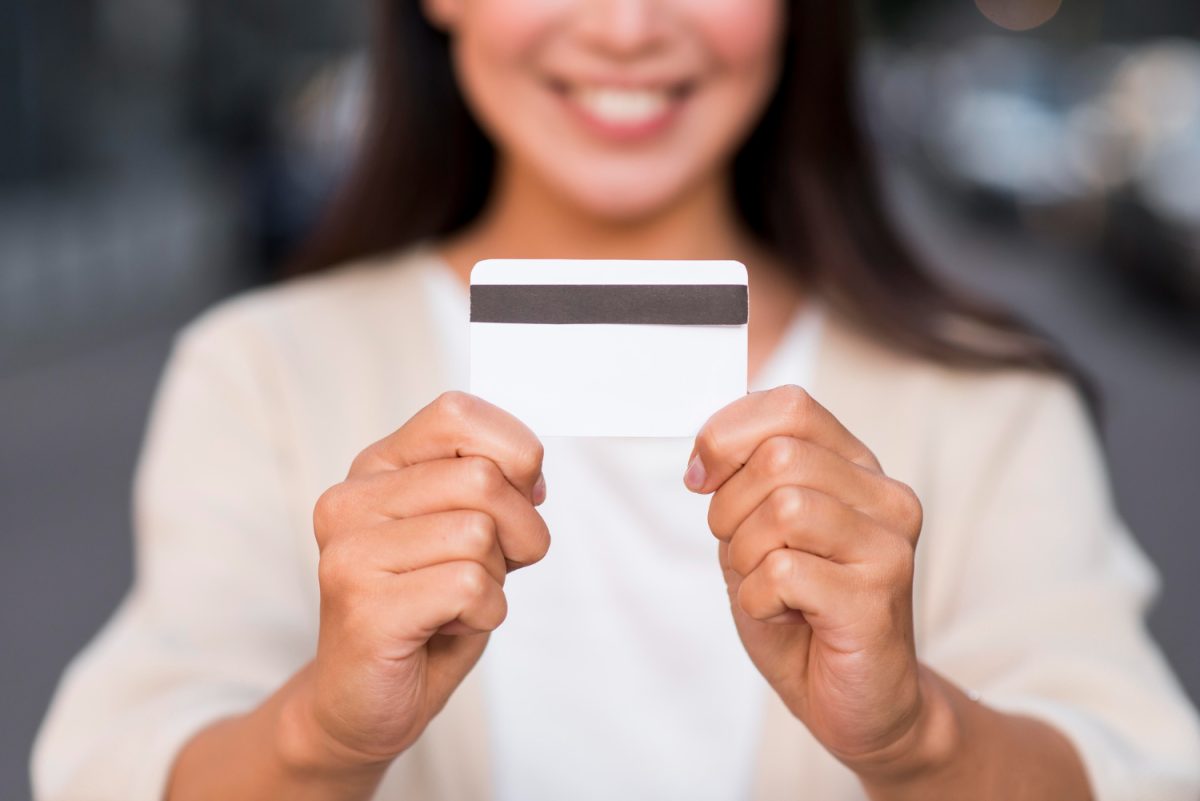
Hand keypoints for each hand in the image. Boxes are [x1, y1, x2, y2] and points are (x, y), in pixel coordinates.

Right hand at [289, 392, 548, 773]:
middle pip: (482, 479)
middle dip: (519, 530)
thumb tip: (530, 469)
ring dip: (496, 579)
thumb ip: (492, 485)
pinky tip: (447, 627)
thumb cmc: (425, 609)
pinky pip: (469, 587)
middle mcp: (351, 499)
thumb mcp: (467, 528)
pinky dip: (484, 613)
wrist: (363, 700)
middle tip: (494, 568)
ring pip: (479, 534)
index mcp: (377, 467)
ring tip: (458, 600)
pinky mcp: (363, 606)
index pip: (456, 413)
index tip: (521, 494)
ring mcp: (350, 552)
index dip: (513, 451)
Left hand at [686, 385, 928, 774]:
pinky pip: (782, 572)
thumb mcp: (760, 531)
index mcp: (857, 468)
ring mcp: (888, 546)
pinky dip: (757, 599)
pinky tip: (783, 616)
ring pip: (782, 509)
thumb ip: (745, 478)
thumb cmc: (803, 612)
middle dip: (730, 508)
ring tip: (767, 587)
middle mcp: (885, 497)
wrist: (857, 702)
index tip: (701, 478)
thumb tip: (707, 449)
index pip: (790, 406)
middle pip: (778, 457)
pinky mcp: (876, 597)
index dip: (728, 434)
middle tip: (743, 554)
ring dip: (746, 556)